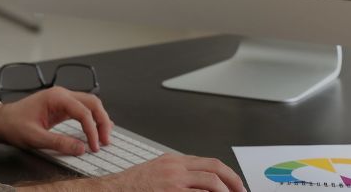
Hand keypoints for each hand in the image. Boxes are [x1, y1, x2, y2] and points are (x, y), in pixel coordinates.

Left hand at [0, 86, 111, 154]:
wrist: (2, 120)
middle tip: (105, 140)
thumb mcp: (35, 137)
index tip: (95, 145)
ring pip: (90, 104)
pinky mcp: (61, 106)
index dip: (92, 129)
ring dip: (99, 119)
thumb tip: (80, 148)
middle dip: (102, 121)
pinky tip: (96, 128)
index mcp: (56, 97)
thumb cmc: (14, 124)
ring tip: (104, 136)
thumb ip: (59, 143)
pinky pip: (82, 109)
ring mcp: (62, 99)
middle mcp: (61, 94)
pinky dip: (92, 118)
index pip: (83, 112)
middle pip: (92, 103)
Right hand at [98, 154, 245, 191]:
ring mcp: (174, 181)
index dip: (227, 174)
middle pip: (215, 169)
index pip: (209, 163)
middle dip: (233, 182)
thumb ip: (177, 173)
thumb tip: (199, 182)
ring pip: (211, 182)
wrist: (114, 190)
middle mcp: (176, 168)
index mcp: (174, 161)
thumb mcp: (157, 171)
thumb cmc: (133, 185)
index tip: (235, 185)